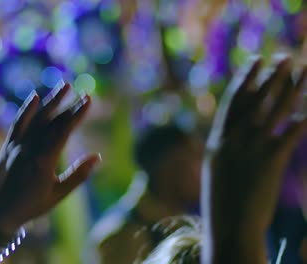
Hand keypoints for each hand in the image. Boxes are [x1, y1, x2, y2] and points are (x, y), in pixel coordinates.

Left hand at [0, 83, 100, 232]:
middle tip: (83, 93)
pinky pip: (18, 123)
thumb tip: (97, 157)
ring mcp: (17, 144)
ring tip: (64, 86)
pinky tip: (35, 97)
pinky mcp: (8, 145)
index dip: (77, 114)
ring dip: (51, 101)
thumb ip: (78, 175)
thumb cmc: (31, 205)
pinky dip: (26, 109)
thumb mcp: (58, 194)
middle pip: (52, 121)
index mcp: (43, 160)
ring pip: (36, 118)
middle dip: (69, 106)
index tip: (88, 100)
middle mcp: (29, 148)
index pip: (63, 130)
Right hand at [202, 56, 306, 261]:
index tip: (256, 62)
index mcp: (218, 140)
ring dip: (291, 87)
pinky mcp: (271, 161)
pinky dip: (303, 116)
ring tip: (303, 69)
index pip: (233, 102)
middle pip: (255, 100)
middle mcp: (233, 139)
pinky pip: (290, 132)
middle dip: (271, 76)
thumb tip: (235, 130)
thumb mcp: (217, 168)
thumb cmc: (222, 200)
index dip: (246, 79)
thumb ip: (225, 146)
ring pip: (274, 110)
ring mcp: (251, 149)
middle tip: (284, 57)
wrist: (229, 226)